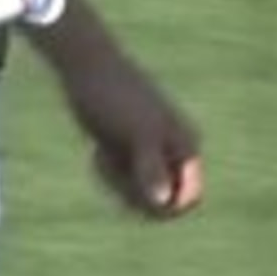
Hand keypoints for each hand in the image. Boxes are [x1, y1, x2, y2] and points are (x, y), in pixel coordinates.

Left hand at [61, 63, 205, 220]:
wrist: (87, 68)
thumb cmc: (115, 96)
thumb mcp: (135, 134)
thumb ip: (152, 169)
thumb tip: (164, 202)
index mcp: (187, 146)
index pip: (189, 199)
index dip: (163, 208)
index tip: (132, 192)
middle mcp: (174, 151)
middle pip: (161, 202)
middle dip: (134, 192)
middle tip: (111, 163)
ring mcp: (150, 152)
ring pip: (140, 195)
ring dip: (117, 185)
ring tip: (101, 155)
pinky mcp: (128, 152)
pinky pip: (124, 183)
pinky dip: (109, 177)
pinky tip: (97, 154)